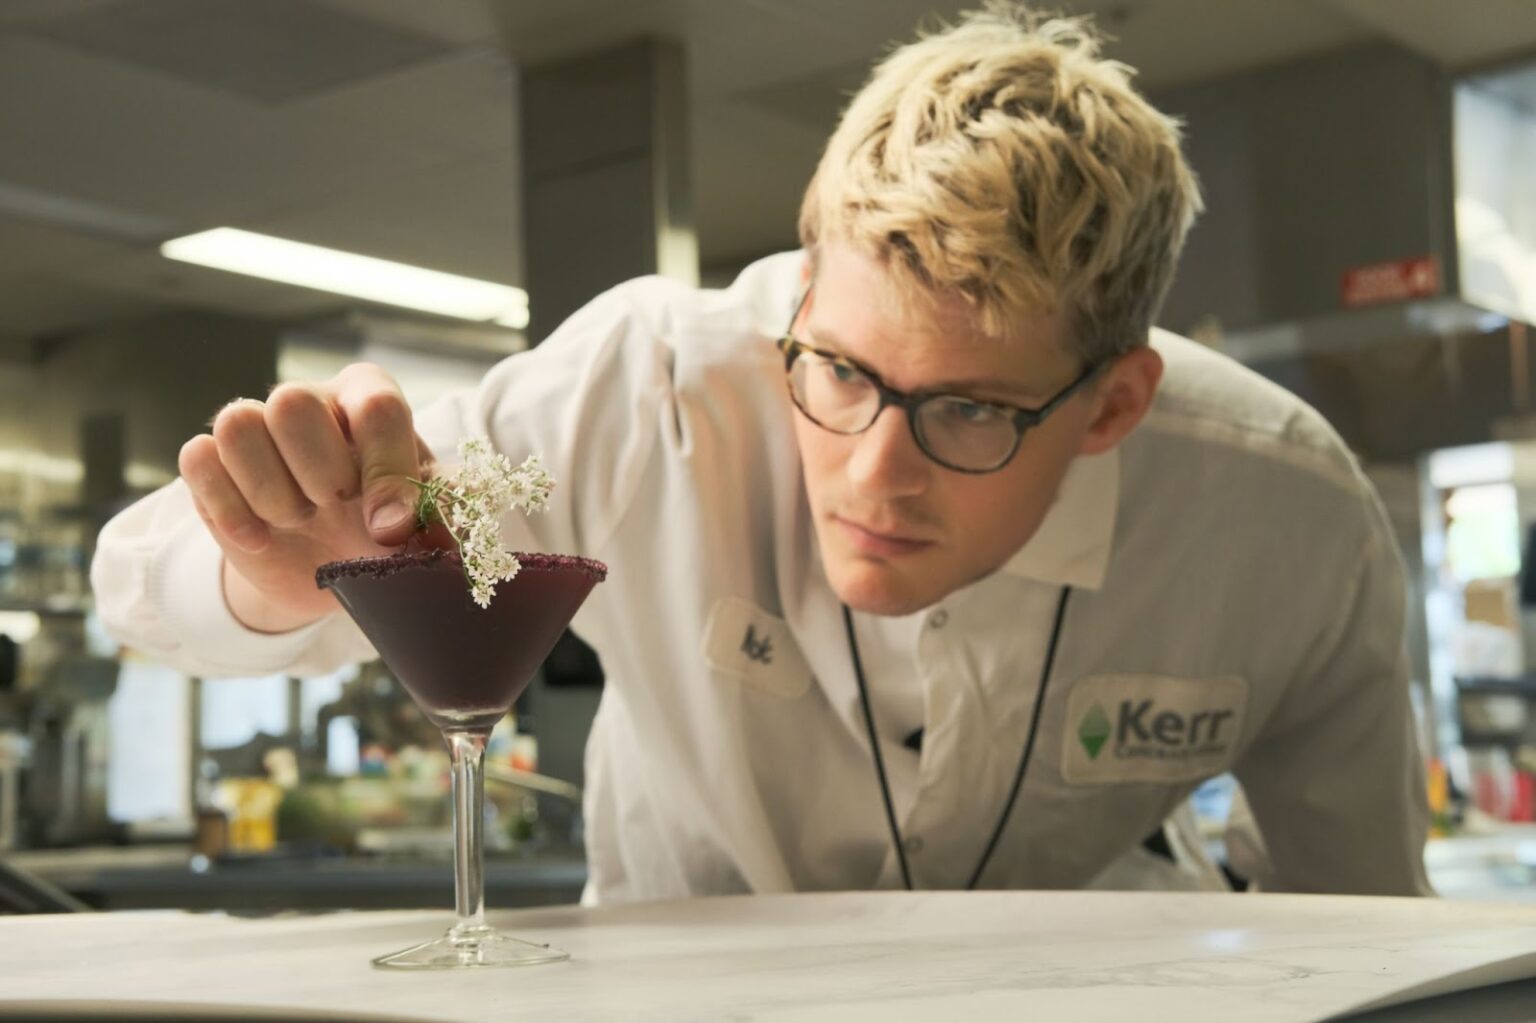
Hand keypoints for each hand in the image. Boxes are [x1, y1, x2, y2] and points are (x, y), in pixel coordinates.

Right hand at [177, 363, 431, 632]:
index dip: (383, 471)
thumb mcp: (428, 521)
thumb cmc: (390, 533)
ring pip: (237, 423)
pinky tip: (261, 540)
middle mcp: (312, 400)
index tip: (389, 528)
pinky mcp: (211, 464)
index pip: (376, 407)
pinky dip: (228, 509)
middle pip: (292, 401)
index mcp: (371, 399)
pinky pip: (197, 458)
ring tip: (300, 522)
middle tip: (336, 511)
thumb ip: (446, 506)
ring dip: (271, 492)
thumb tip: (454, 503)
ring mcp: (256, 428)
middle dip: (319, 474)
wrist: (336, 575)